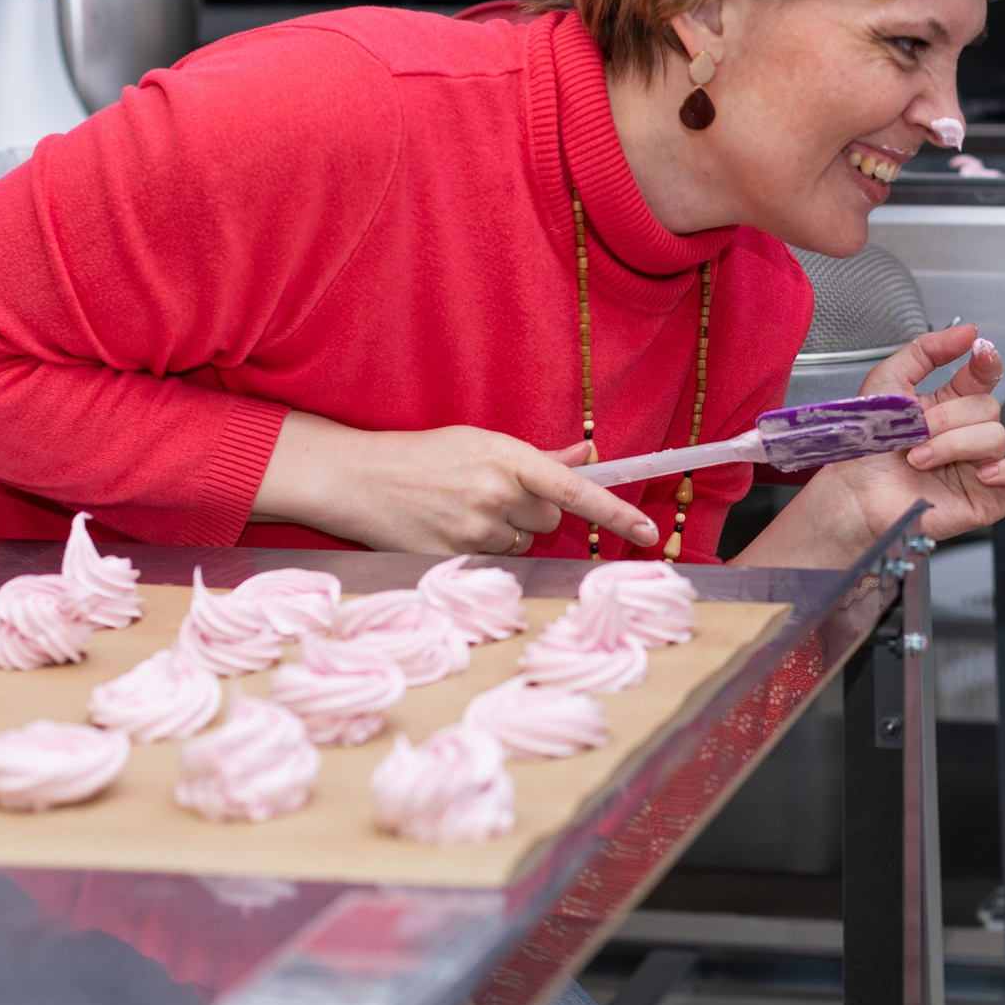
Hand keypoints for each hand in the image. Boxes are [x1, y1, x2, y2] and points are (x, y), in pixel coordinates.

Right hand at [250, 412, 658, 553]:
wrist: (357, 478)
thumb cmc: (422, 455)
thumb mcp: (479, 442)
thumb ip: (539, 457)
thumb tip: (588, 455)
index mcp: (505, 457)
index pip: (574, 491)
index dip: (615, 513)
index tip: (647, 532)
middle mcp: (494, 494)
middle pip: (550, 521)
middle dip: (534, 512)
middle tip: (494, 495)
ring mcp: (473, 529)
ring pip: (522, 544)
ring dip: (506, 532)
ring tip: (464, 510)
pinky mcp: (454, 558)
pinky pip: (495, 562)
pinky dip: (484, 550)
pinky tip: (452, 528)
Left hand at [737, 326, 1004, 569]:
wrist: (852, 495)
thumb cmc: (864, 448)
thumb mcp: (886, 382)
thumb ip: (926, 351)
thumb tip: (967, 332)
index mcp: (949, 404)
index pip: (984, 375)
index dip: (987, 361)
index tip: (978, 351)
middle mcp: (966, 433)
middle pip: (988, 407)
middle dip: (947, 418)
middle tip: (914, 434)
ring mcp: (980, 466)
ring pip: (996, 437)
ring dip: (953, 446)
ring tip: (919, 459)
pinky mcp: (988, 498)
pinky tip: (981, 473)